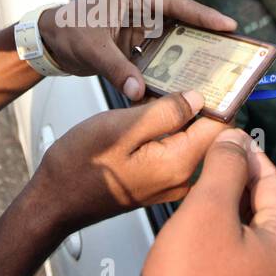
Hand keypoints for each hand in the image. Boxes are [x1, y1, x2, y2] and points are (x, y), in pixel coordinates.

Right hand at [30, 90, 226, 234]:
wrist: (55, 201)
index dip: (219, 98)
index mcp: (177, 164)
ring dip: (182, 117)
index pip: (220, 127)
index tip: (213, 75)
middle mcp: (181, 179)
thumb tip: (197, 99)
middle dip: (200, 105)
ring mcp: (171, 185)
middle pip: (209, 134)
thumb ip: (164, 113)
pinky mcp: (159, 184)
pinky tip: (149, 117)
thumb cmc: (79, 166)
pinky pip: (176, 151)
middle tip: (182, 77)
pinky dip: (169, 132)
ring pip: (191, 141)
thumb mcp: (120, 128)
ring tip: (161, 94)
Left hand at [37, 0, 236, 99]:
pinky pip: (164, 49)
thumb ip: (119, 70)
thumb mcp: (93, 50)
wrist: (51, 40)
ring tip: (219, 65)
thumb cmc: (68, 32)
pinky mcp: (140, 37)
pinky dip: (174, 62)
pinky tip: (190, 77)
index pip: (176, 3)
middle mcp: (144, 2)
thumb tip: (140, 93)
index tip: (228, 26)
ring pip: (176, 34)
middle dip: (206, 34)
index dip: (204, 15)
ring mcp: (143, 20)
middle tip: (234, 49)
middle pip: (183, 18)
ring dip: (193, 50)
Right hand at [105, 130, 275, 275]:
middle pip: (263, 213)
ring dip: (222, 218)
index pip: (272, 182)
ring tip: (189, 203)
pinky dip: (216, 250)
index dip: (244, 154)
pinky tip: (189, 248)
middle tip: (198, 167)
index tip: (219, 137)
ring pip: (248, 242)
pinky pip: (235, 270)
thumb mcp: (206, 212)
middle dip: (232, 186)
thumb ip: (225, 169)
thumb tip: (237, 140)